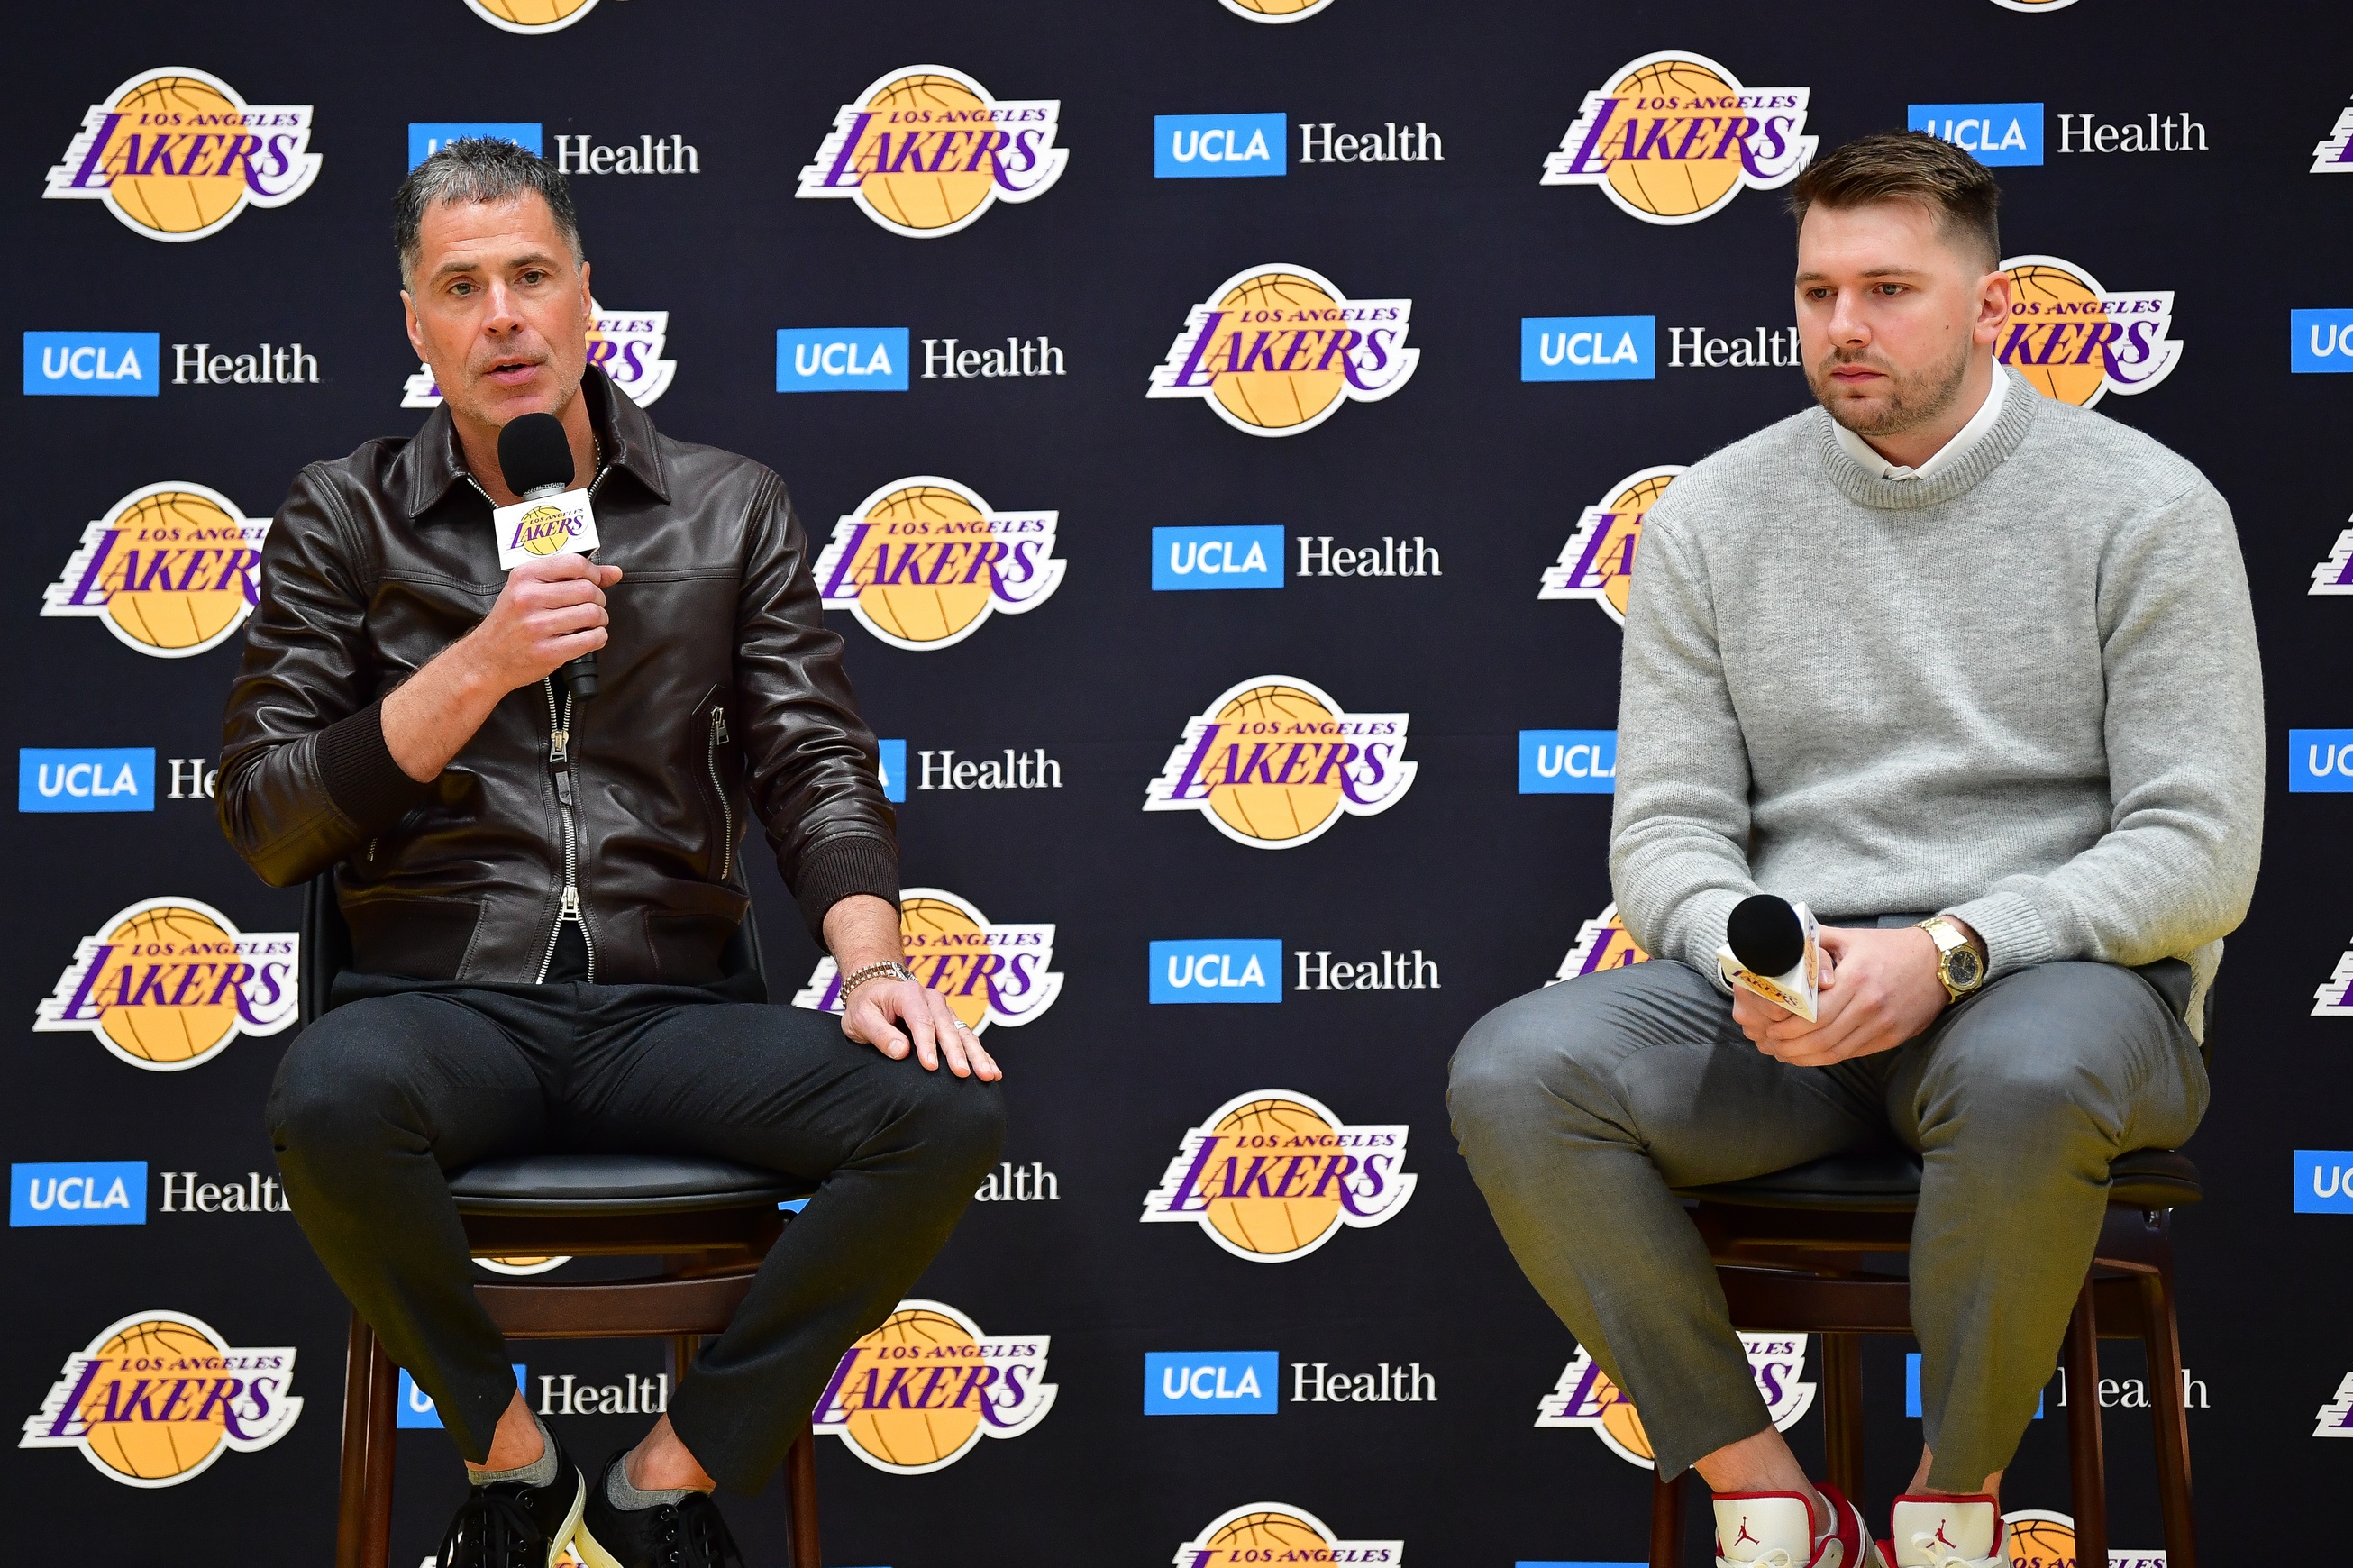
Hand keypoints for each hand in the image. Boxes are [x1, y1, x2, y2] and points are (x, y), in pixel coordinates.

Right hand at [462, 553, 623, 695]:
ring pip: (593, 614)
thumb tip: (613, 573)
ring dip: (601, 619)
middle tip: (592, 606)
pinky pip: (592, 639)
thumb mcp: (529, 590)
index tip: (594, 582)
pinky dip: (598, 638)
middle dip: (599, 599)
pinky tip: (589, 637)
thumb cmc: (511, 622)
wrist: (487, 659)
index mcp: (524, 577)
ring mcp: (537, 626)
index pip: (574, 564)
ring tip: (591, 623)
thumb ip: (570, 577)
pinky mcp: (548, 651)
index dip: (593, 573)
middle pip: (588, 590)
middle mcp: (529, 599)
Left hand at [840, 976, 1001, 1080]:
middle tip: (963, 1074)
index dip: (927, 1044)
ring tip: (988, 1075)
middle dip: (957, 1052)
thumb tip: (902, 1051)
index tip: (930, 1066)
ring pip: (964, 1033)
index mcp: (909, 994)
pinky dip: (981, 1055)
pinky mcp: (951, 1022)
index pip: (921, 1021)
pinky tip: (993, 1071)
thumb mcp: (861, 1018)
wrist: (876, 989)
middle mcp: (932, 999)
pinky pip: (968, 1038)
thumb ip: (880, 1033)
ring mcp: (944, 1010)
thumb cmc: (867, 1005)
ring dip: (977, 1055)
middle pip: (948, 1027)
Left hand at [1732, 924, 1953, 1067]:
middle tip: (1769, 1044)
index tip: (1767, 1028)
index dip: (1786, 1027)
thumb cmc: (1888, 948)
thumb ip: (1815, 943)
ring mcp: (1881, 1026)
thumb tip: (1780, 947)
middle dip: (1788, 1045)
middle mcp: (1869, 1006)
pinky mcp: (1890, 1038)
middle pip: (1820, 1037)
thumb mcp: (1850, 938)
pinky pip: (1852, 1054)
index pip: (1813, 1014)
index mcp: (1855, 979)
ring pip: (1834, 1052)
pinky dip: (1826, 1058)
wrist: (1938, 962)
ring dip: (1803, 1057)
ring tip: (1782, 1053)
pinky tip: (1808, 1055)